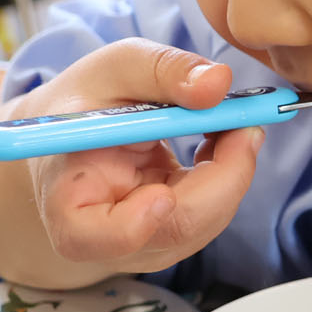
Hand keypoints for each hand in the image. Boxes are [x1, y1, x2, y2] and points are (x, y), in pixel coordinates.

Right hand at [18, 38, 262, 275]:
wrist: (77, 128)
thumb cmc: (87, 99)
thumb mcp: (117, 67)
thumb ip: (164, 71)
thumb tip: (218, 83)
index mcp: (64, 195)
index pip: (86, 236)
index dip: (132, 225)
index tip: (163, 193)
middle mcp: (101, 235)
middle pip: (172, 231)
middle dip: (223, 178)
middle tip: (246, 125)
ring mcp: (140, 244)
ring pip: (202, 224)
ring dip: (231, 173)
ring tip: (229, 121)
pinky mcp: (170, 235)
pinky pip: (210, 214)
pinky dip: (228, 176)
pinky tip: (221, 141)